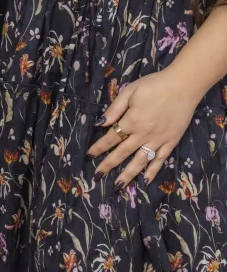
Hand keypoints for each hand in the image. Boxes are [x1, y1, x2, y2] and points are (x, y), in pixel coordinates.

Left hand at [88, 67, 198, 186]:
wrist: (182, 87)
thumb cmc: (153, 86)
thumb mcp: (129, 91)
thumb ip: (115, 109)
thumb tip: (101, 123)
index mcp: (132, 121)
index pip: (111, 137)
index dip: (99, 147)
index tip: (89, 155)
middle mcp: (144, 135)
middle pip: (123, 153)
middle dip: (109, 164)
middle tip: (98, 174)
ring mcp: (158, 140)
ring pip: (141, 161)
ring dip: (129, 174)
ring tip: (119, 185)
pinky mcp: (171, 142)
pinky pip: (160, 159)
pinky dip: (153, 170)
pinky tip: (146, 180)